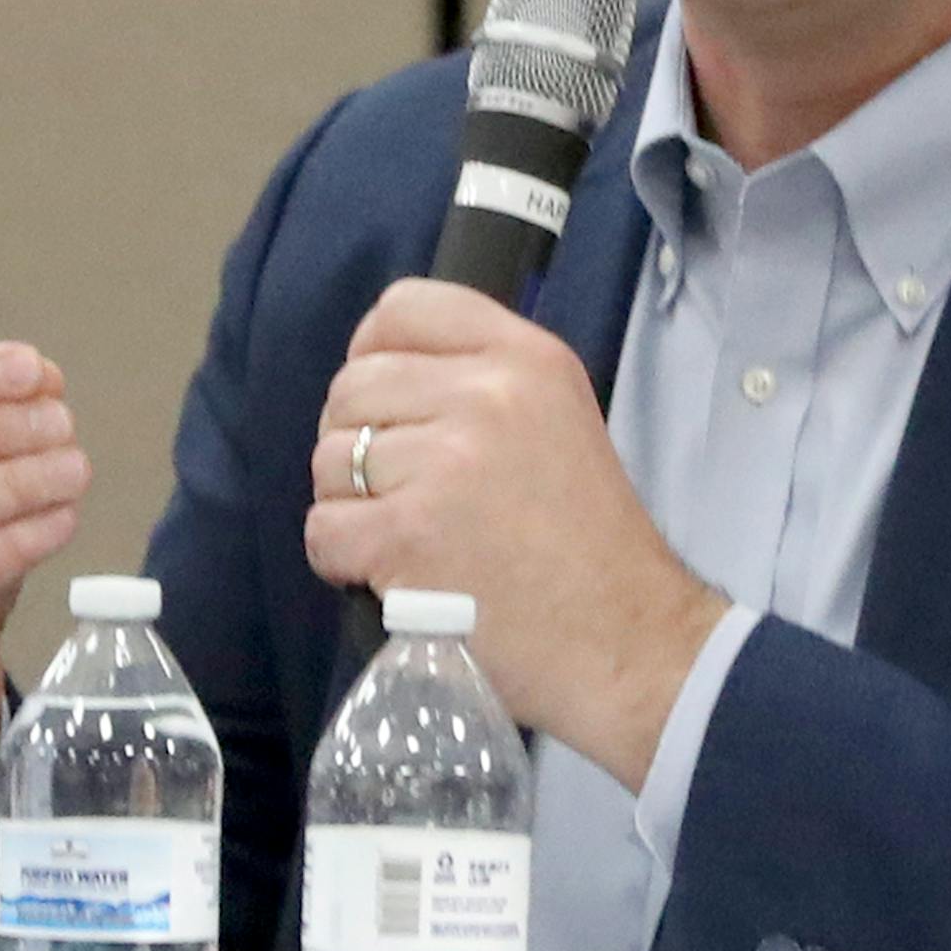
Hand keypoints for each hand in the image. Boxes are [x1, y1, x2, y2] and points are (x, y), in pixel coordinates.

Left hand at [306, 280, 725, 790]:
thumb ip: (484, 384)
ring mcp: (443, 464)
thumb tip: (386, 378)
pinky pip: (323, 527)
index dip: (374, 352)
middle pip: (352, 386)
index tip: (388, 401)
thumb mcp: (561, 421)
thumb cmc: (593, 544)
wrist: (627, 643)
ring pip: (329, 459)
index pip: (405, 307)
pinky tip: (392, 575)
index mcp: (527, 358)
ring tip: (404, 537)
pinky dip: (343, 559)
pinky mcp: (408, 535)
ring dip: (350, 503)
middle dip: (356, 440)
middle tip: (397, 489)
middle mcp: (484, 395)